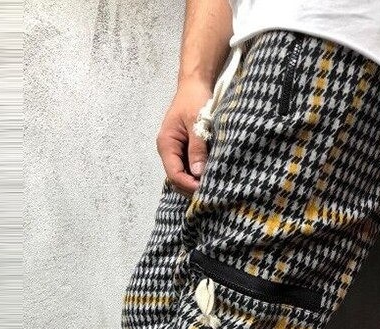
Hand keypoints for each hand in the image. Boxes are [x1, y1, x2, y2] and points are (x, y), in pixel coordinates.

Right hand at [156, 80, 213, 195]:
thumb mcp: (197, 123)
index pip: (174, 174)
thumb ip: (197, 148)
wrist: (195, 85)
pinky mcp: (184, 151)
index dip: (188, 185)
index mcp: (166, 144)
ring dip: (195, 183)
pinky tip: (210, 176)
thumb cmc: (194, 99)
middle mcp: (168, 151)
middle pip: (177, 179)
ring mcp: (176, 152)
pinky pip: (189, 168)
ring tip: (212, 186)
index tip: (205, 189)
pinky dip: (198, 175)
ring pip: (183, 176)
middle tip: (211, 192)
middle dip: (191, 188)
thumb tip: (198, 172)